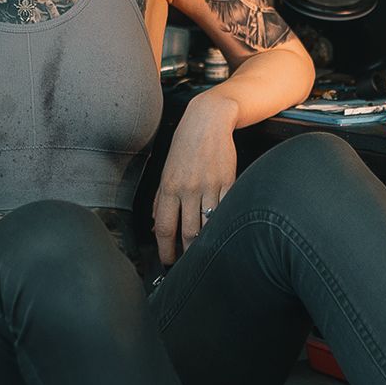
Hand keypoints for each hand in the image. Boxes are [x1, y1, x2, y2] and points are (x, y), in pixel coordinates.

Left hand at [154, 93, 239, 265]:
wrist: (208, 121)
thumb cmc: (185, 146)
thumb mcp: (166, 171)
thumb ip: (160, 200)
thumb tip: (156, 226)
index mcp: (169, 187)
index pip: (165, 228)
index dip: (166, 251)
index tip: (168, 261)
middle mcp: (188, 188)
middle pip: (188, 232)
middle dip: (187, 253)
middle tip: (187, 263)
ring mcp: (210, 186)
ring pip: (208, 225)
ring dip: (206, 242)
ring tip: (204, 252)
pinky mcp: (229, 181)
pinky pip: (226, 209)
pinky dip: (223, 224)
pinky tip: (221, 232)